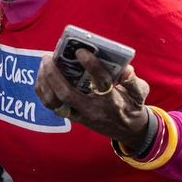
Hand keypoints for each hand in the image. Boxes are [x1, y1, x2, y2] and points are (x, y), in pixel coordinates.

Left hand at [34, 49, 150, 150]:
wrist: (128, 131)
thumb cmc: (132, 105)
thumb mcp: (139, 93)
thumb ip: (133, 80)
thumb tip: (124, 68)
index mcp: (112, 100)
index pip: (100, 82)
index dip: (91, 66)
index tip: (81, 51)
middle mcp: (93, 109)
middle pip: (67, 93)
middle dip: (54, 74)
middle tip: (49, 56)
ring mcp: (80, 115)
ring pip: (55, 102)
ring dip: (45, 82)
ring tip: (44, 63)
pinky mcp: (72, 117)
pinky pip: (51, 106)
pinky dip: (43, 90)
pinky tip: (42, 75)